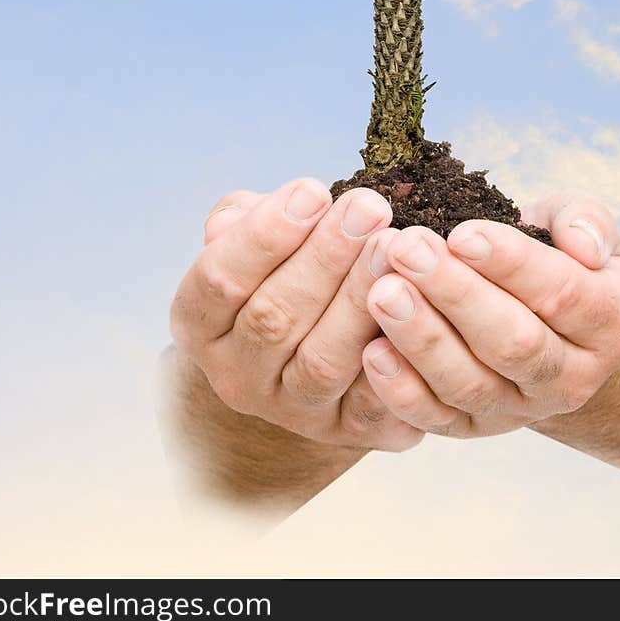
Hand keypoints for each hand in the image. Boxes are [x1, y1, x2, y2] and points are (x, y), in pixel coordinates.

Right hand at [169, 178, 422, 451]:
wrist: (305, 351)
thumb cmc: (278, 273)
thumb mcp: (250, 239)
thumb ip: (244, 221)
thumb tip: (251, 213)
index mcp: (201, 324)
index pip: (219, 279)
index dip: (265, 234)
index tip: (313, 190)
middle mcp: (236, 375)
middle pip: (274, 319)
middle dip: (325, 258)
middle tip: (369, 207)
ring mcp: (290, 410)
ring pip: (322, 362)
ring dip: (359, 301)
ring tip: (393, 247)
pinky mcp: (345, 430)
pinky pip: (372, 403)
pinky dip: (396, 360)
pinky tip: (418, 310)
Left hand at [360, 192, 619, 437]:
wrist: (548, 316)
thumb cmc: (557, 252)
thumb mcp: (581, 223)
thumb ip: (585, 220)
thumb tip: (581, 246)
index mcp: (615, 323)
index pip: (563, 295)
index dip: (511, 264)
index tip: (461, 233)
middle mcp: (575, 378)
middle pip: (514, 343)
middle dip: (455, 294)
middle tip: (405, 249)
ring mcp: (523, 410)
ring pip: (471, 384)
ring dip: (422, 338)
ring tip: (380, 291)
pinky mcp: (474, 428)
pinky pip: (437, 418)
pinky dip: (402, 391)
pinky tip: (371, 351)